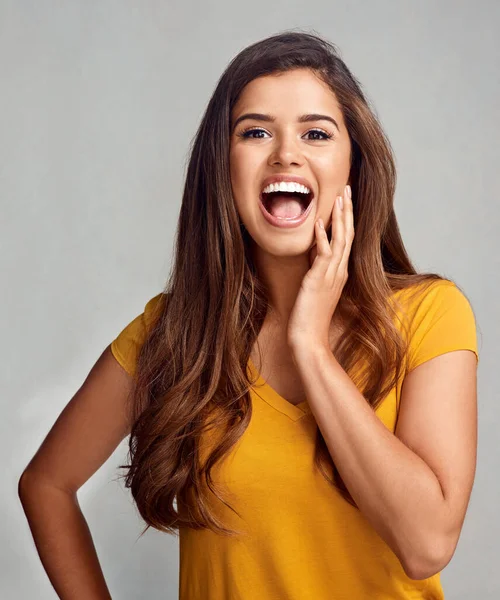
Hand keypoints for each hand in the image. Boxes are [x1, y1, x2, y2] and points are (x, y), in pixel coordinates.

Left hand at [287, 184, 354, 349]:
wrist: (309, 338)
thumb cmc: (310, 317)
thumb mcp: (315, 288)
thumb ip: (317, 270)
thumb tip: (313, 253)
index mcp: (340, 272)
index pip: (346, 240)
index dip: (346, 219)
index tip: (345, 200)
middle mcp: (339, 271)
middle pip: (348, 235)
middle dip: (347, 211)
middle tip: (347, 189)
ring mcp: (332, 275)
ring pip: (341, 240)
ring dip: (340, 217)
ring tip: (340, 197)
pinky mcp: (319, 280)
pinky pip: (323, 254)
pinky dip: (322, 237)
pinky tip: (320, 222)